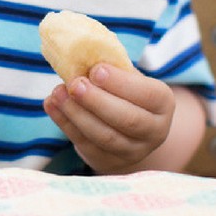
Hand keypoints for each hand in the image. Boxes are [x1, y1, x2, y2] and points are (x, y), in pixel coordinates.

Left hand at [45, 64, 176, 172]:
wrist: (125, 129)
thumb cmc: (124, 92)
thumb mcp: (127, 76)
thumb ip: (112, 67)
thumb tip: (82, 54)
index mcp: (163, 104)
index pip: (147, 95)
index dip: (121, 83)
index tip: (96, 69)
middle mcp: (154, 131)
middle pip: (127, 119)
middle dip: (97, 101)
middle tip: (75, 84)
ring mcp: (132, 152)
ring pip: (104, 136)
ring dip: (77, 114)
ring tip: (58, 93)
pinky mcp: (108, 162)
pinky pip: (85, 144)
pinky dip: (65, 124)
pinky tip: (52, 104)